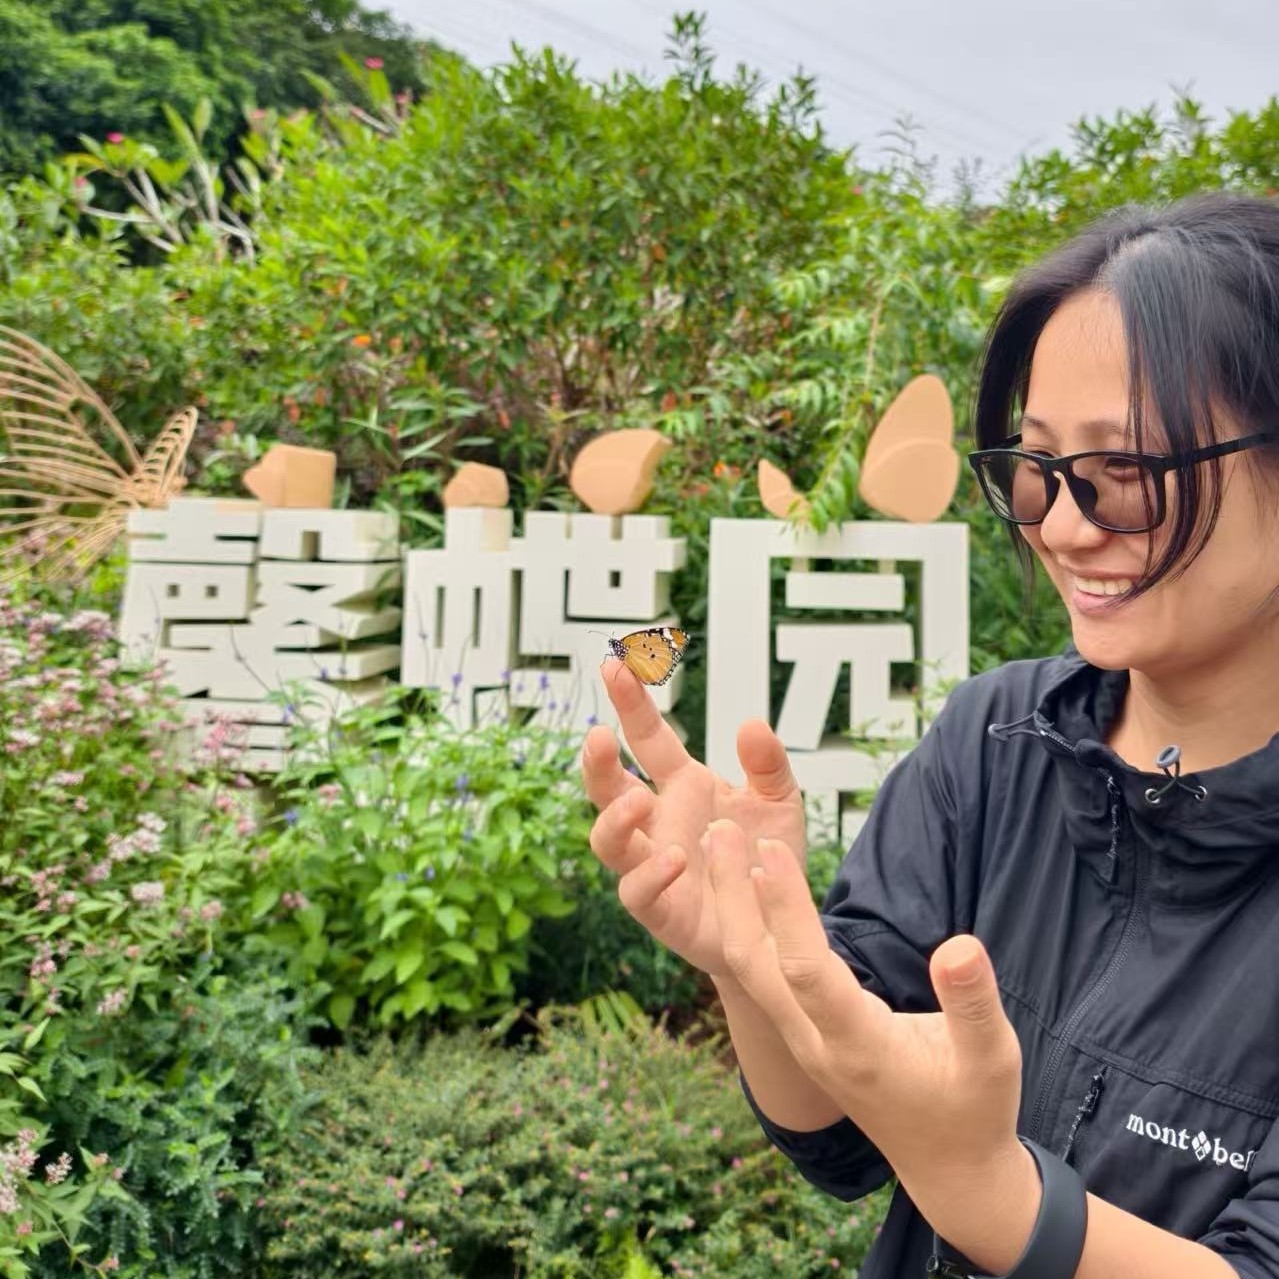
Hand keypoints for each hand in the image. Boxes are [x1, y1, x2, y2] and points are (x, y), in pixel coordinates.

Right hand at [581, 659, 805, 977]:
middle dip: (597, 763)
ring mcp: (653, 867)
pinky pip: (637, 893)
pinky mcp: (662, 911)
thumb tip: (749, 723)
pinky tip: (676, 857)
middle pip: (608, 789)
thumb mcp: (781, 802)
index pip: (648, 739)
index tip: (614, 665)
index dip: (631, 704)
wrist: (781, 927)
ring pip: (608, 841)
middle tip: (598, 736)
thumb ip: (768, 764)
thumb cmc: (768, 860)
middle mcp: (658, 824)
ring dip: (615, 820)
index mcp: (682, 788)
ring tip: (638, 803)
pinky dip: (651, 875)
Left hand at [706, 819, 1038, 1267]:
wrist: (947, 1170)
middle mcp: (815, 1042)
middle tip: (717, 825)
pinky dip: (744, 923)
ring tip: (717, 839)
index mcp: (859, 1047)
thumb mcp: (995, 1061)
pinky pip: (760, 974)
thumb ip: (973, 1005)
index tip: (768, 849)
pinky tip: (740, 883)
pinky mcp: (802, 1033)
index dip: (786, 909)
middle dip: (731, 894)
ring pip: (749, 968)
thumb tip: (959, 945)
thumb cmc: (974, 1110)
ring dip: (730, 903)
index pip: (807, 969)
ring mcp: (802, 1040)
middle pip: (753, 963)